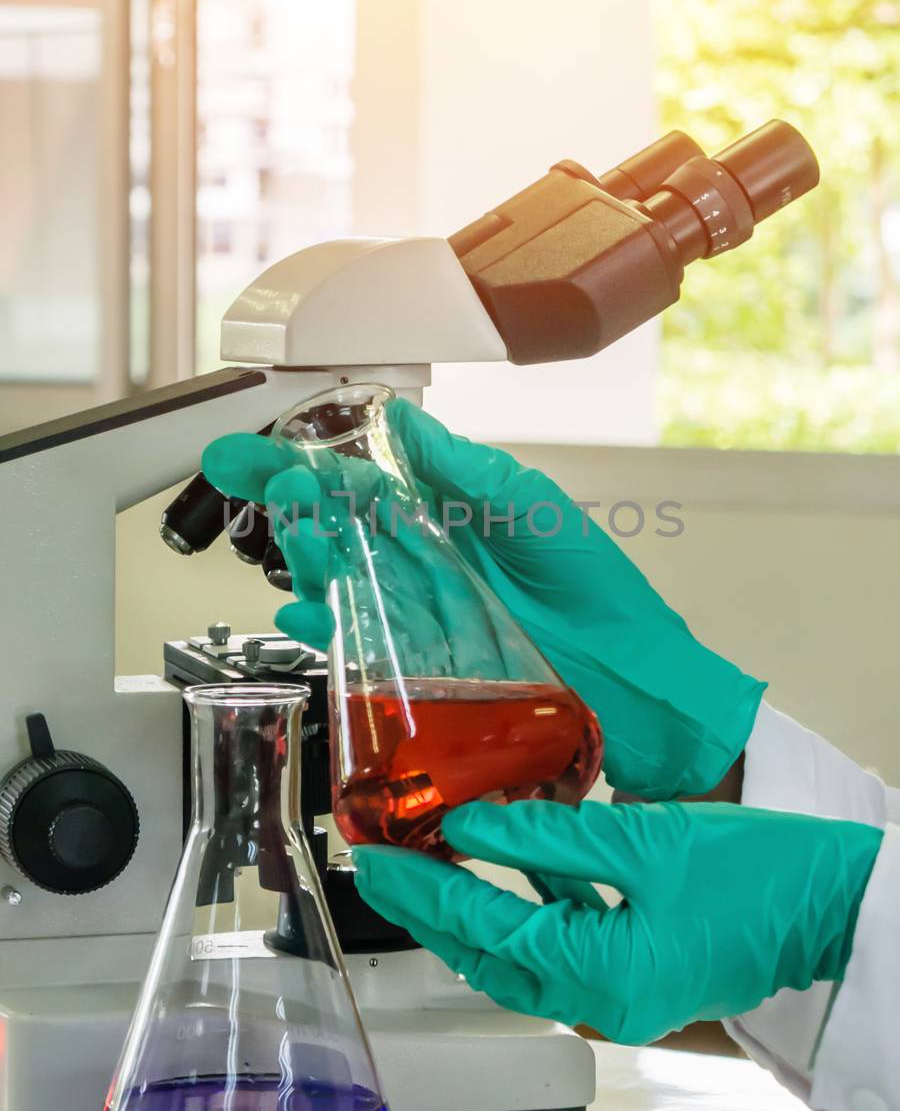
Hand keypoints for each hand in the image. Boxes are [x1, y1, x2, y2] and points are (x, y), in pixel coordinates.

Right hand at [203, 399, 763, 798]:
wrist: (643, 691)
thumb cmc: (603, 598)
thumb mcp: (536, 516)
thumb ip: (467, 473)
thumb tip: (402, 419)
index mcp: (450, 517)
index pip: (362, 481)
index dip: (302, 464)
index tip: (245, 453)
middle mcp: (426, 566)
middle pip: (336, 531)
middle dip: (287, 506)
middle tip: (251, 484)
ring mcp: (420, 620)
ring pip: (339, 587)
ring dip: (304, 565)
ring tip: (291, 550)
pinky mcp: (422, 674)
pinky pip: (358, 650)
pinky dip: (327, 634)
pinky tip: (309, 620)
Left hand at [352, 799, 881, 1043]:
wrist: (841, 908)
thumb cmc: (760, 873)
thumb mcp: (644, 841)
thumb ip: (547, 839)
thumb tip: (467, 826)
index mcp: (602, 977)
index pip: (484, 931)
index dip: (424, 890)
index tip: (375, 855)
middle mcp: (604, 1002)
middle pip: (491, 957)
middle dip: (433, 910)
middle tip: (382, 862)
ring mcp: (623, 994)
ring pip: (522, 954)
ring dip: (474, 909)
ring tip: (428, 858)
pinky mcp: (640, 971)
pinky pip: (564, 943)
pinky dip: (529, 905)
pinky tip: (510, 859)